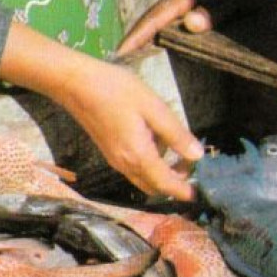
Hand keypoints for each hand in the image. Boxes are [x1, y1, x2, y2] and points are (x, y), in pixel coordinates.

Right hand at [57, 58, 203, 199]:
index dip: (184, 191)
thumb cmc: (117, 90)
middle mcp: (126, 165)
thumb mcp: (152, 107)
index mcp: (139, 156)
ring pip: (144, 179)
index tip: (200, 192)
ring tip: (177, 148)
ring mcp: (115, 160)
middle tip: (192, 163)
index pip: (166, 185)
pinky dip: (149, 164)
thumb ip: (175, 133)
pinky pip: (134, 169)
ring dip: (162, 173)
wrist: (76, 84)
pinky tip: (154, 139)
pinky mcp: (109, 152)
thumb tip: (197, 155)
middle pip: (155, 187)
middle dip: (175, 183)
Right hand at [117, 0, 269, 56]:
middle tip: (117, 63)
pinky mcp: (192, 1)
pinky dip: (159, 32)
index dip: (137, 36)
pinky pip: (170, 20)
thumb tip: (191, 25)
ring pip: (159, 20)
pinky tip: (158, 44)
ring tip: (131, 58)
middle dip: (134, 39)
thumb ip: (215, 10)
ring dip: (145, 36)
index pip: (155, 19)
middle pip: (150, 20)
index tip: (120, 53)